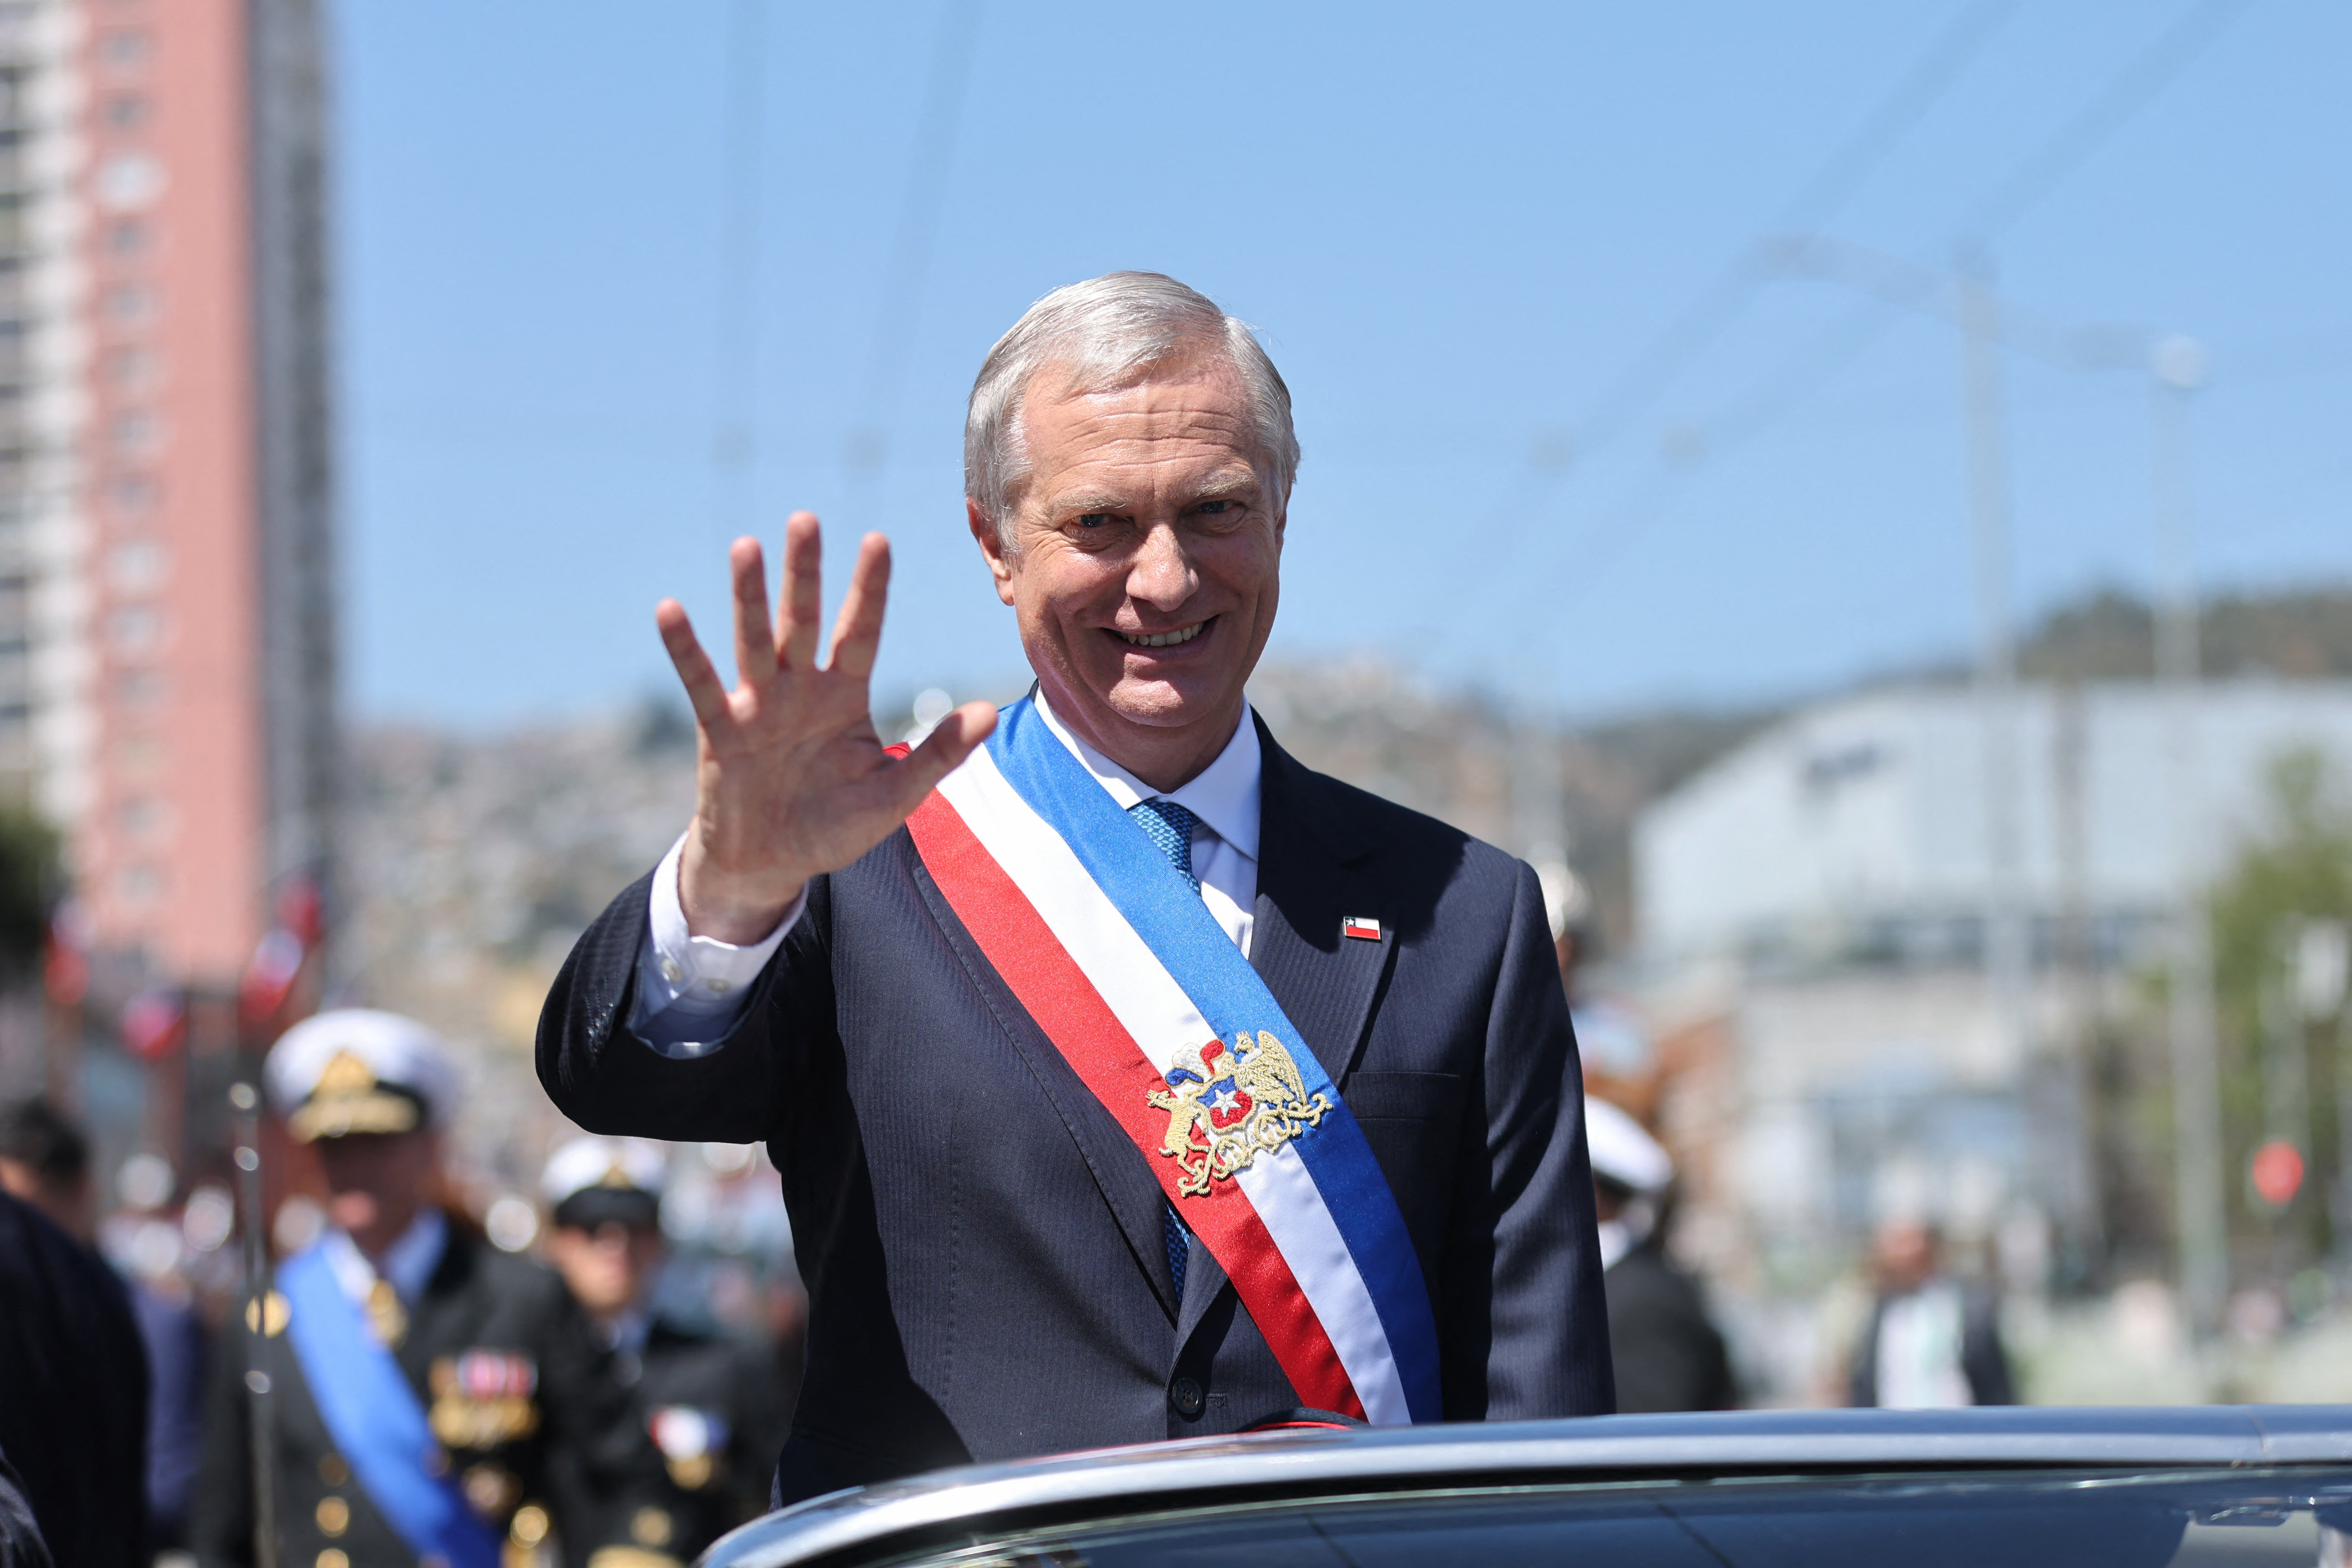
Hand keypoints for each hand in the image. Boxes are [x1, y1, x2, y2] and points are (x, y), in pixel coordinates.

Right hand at [658, 512, 996, 942]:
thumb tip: (989, 714)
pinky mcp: (720, 730)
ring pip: (755, 641)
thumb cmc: (834, 824)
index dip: (868, 590)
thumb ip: (938, 753)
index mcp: (844, 696)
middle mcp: (800, 689)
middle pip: (804, 621)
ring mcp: (758, 705)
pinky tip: (670, 610)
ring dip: (749, 597)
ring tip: (746, 547)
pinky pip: (702, 683)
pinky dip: (685, 649)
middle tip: (804, 519)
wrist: (772, 864)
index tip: (877, 540)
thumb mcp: (895, 795)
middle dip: (804, 573)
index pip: (860, 632)